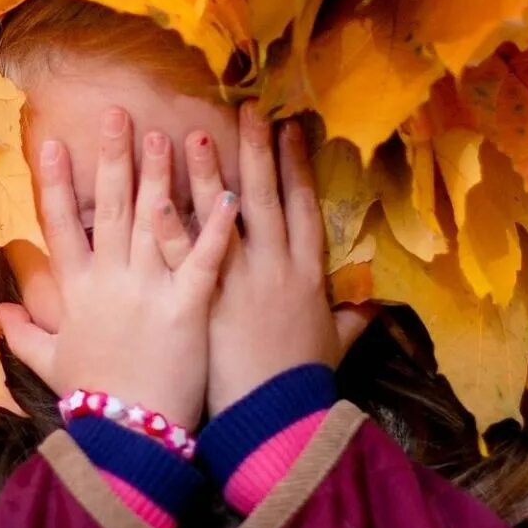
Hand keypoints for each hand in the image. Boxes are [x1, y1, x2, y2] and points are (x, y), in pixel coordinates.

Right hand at [0, 106, 239, 431]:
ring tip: (167, 132)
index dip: (57, 183)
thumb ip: (24, 334)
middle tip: (119, 112)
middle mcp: (109, 281)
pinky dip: (215, 226)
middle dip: (113, 157)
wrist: (129, 437)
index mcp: (77, 291)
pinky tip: (230, 193)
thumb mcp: (52, 363)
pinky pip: (202, 259)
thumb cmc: (93, 400)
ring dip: (160, 175)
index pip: (60, 225)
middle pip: (109, 207)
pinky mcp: (186, 307)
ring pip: (152, 221)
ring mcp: (148, 291)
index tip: (54, 143)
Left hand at [186, 101, 374, 417]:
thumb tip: (374, 309)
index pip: (305, 208)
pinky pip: (185, 258)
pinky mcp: (206, 304)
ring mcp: (240, 283)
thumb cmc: (304, 386)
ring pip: (224, 218)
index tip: (291, 130)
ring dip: (207, 175)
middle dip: (257, 151)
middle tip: (247, 108)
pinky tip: (153, 198)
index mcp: (308, 275)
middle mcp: (276, 268)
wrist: (278, 419)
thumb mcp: (335, 347)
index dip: (298, 167)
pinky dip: (170, 228)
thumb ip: (352, 322)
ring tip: (190, 135)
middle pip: (267, 198)